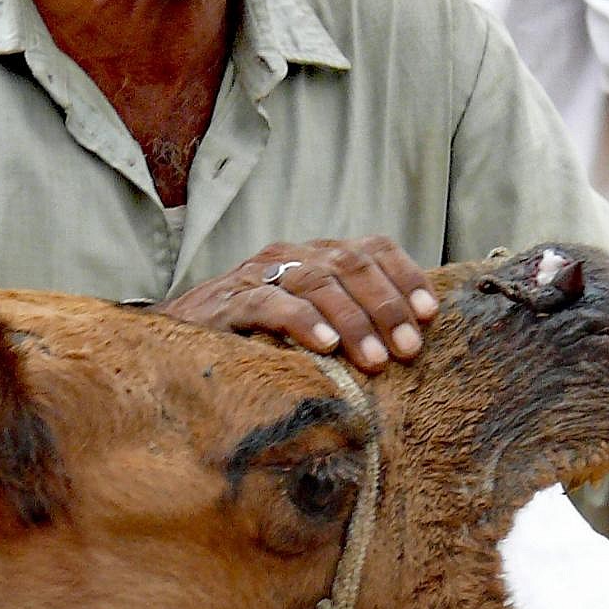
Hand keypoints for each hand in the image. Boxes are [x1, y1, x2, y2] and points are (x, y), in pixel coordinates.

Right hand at [164, 238, 438, 371]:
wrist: (177, 344)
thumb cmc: (256, 341)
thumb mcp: (311, 327)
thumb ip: (352, 324)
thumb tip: (412, 344)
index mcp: (318, 256)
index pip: (373, 248)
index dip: (406, 276)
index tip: (430, 314)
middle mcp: (292, 256)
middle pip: (350, 264)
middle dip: (386, 307)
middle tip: (409, 349)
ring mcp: (258, 274)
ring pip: (316, 282)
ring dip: (352, 320)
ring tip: (375, 359)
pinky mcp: (229, 301)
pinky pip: (270, 302)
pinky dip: (301, 321)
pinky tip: (325, 346)